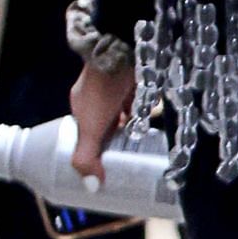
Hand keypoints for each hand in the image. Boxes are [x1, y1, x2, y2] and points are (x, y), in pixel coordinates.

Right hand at [69, 57, 135, 180]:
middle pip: (108, 124)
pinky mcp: (138, 79)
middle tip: (131, 159)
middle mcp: (99, 96)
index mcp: (82, 106)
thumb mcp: (90, 127)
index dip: (98, 148)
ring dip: (134, 126)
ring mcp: (119, 87)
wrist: (121, 51)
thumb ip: (87, 156)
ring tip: (145, 146)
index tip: (109, 166)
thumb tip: (92, 187)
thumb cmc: (101, 90)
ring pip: (126, 112)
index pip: (88, 132)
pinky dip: (147, 110)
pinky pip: (143, 99)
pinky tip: (155, 122)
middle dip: (118, 140)